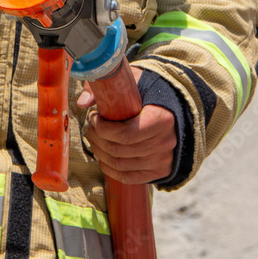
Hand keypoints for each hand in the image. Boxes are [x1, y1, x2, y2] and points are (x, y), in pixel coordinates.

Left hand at [77, 68, 176, 183]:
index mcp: (161, 119)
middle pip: (120, 150)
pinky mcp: (160, 171)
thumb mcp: (133, 81)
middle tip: (90, 126)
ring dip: (100, 153)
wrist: (175, 107)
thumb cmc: (150, 91)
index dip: (102, 129)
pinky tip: (101, 157)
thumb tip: (83, 102)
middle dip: (97, 139)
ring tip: (94, 138)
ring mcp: (163, 160)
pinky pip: (130, 177)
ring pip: (121, 165)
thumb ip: (107, 87)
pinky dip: (110, 169)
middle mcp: (165, 143)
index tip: (93, 116)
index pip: (125, 134)